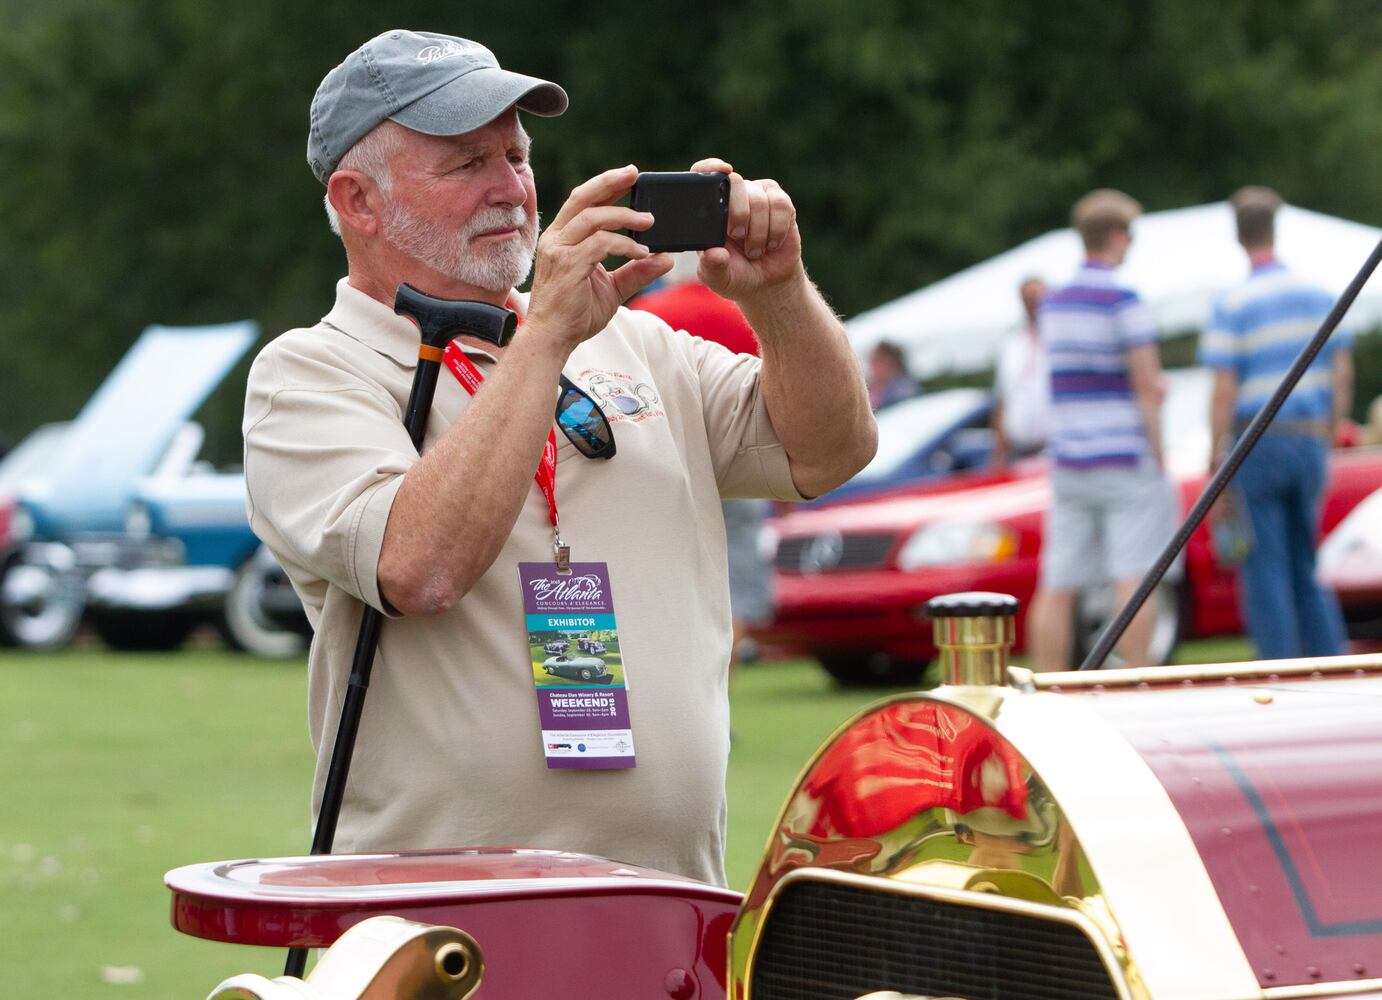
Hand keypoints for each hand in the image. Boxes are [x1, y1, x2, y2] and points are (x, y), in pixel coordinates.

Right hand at [525, 165, 673, 350]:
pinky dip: (623, 244)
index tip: (630, 177)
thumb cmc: (575, 314)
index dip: (605, 186)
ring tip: (649, 221)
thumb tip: (665, 258)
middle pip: (582, 198)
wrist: (552, 339)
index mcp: (562, 239)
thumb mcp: (612, 289)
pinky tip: (641, 251)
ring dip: (624, 216)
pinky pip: (599, 244)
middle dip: (610, 182)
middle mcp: (556, 239)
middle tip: (635, 174)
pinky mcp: (567, 266)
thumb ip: (636, 271)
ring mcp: (559, 251)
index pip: (583, 202)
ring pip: (592, 218)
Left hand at [688, 158, 801, 300]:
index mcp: (710, 210)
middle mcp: (733, 197)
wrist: (768, 283)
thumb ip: (713, 268)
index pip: (703, 174)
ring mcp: (757, 196)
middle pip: (736, 182)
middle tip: (739, 236)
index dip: (710, 167)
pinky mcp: (779, 202)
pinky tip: (772, 243)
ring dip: (759, 231)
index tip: (722, 171)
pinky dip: (777, 228)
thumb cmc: (738, 277)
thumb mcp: (720, 279)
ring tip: (755, 251)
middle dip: (739, 213)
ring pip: (759, 199)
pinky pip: (781, 205)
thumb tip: (713, 254)